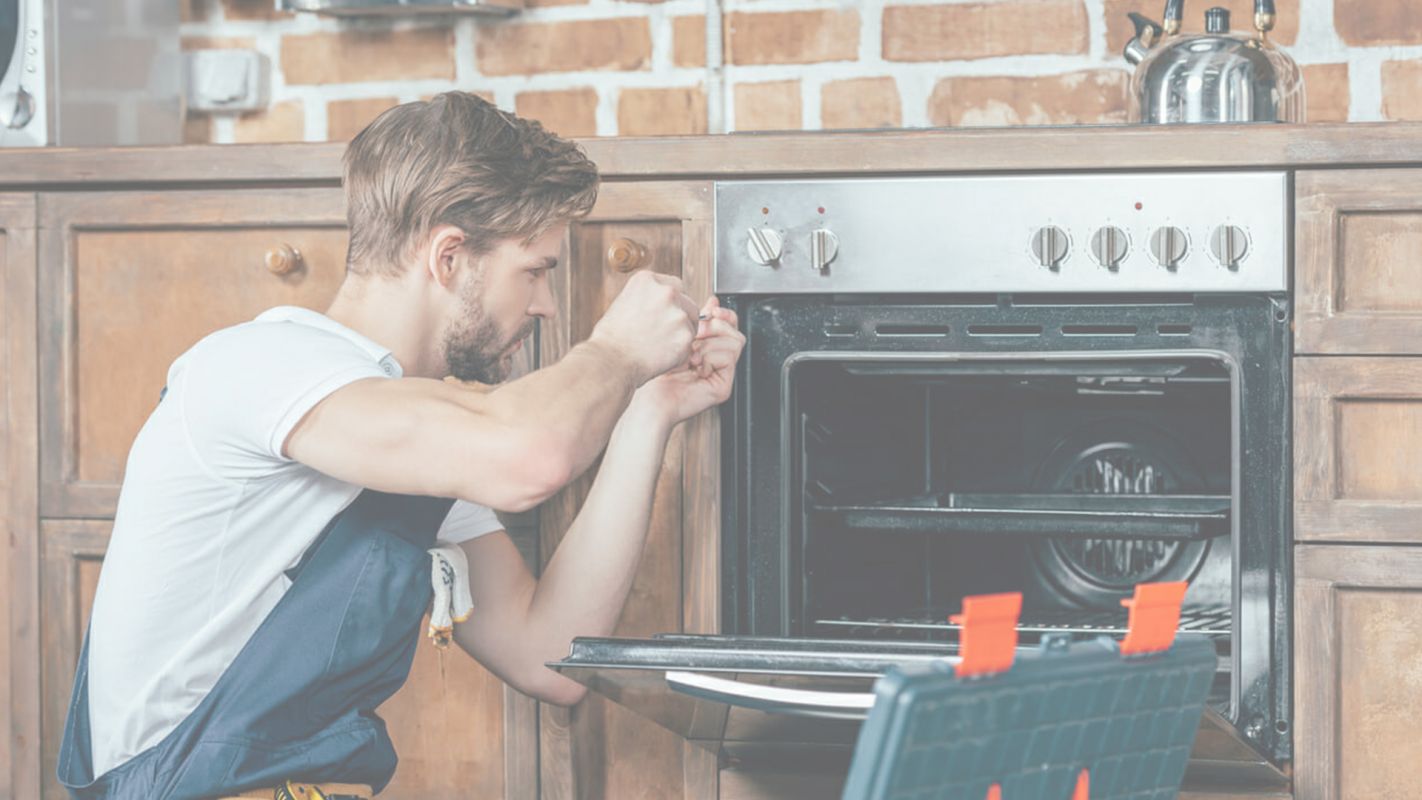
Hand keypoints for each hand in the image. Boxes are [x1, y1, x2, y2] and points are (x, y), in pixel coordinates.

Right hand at [588, 271, 699, 384]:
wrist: (610, 361)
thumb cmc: (610, 338)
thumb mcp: (623, 303)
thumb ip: (647, 299)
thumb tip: (660, 305)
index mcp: (648, 280)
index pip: (674, 285)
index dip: (670, 302)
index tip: (664, 314)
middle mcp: (666, 292)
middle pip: (687, 303)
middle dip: (679, 318)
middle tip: (662, 334)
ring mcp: (678, 313)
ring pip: (690, 324)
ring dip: (680, 335)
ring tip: (656, 347)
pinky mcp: (685, 335)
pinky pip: (688, 345)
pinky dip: (678, 353)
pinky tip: (659, 357)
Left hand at [632, 297, 744, 425]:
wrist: (647, 398)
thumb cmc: (654, 371)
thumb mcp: (676, 338)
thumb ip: (695, 320)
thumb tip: (713, 301)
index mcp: (708, 349)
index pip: (728, 325)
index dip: (724, 314)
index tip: (712, 308)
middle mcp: (718, 363)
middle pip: (735, 331)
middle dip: (715, 326)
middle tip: (695, 333)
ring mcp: (722, 376)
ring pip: (735, 343)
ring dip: (709, 344)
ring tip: (691, 355)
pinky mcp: (722, 387)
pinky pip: (729, 358)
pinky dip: (710, 357)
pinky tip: (695, 366)